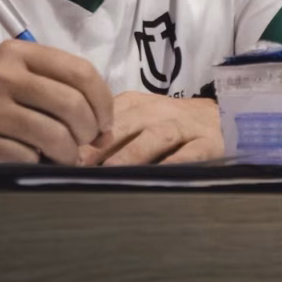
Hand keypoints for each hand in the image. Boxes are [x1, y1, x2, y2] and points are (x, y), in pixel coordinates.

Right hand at [0, 40, 112, 163]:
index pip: (80, 71)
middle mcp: (1, 75)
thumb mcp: (21, 75)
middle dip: (89, 129)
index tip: (106, 121)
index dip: (103, 100)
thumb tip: (105, 127)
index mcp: (18, 52)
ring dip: (69, 152)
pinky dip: (40, 163)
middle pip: (71, 103)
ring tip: (67, 155)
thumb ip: (62, 87)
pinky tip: (37, 160)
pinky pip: (27, 157)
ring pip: (53, 134)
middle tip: (88, 141)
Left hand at [78, 91, 223, 166]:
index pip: (105, 115)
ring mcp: (184, 126)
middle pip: (127, 124)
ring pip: (155, 136)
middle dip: (100, 146)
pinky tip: (159, 177)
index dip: (82, 135)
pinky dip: (175, 163)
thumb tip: (64, 159)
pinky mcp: (208, 143)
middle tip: (76, 168)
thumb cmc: (172, 126)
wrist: (223, 120)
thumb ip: (109, 137)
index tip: (58, 156)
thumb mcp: (140, 121)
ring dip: (131, 154)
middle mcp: (159, 111)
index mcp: (138, 104)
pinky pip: (190, 153)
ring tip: (110, 173)